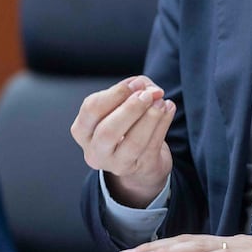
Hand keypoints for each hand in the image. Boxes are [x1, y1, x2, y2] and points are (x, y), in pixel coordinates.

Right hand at [71, 76, 176, 207]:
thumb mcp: (122, 102)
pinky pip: (153, 146)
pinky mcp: (141, 168)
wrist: (140, 158)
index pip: (91, 109)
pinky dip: (164, 124)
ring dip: (151, 117)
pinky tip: (169, 108)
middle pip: (108, 131)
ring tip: (161, 101)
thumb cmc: (127, 123)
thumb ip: (132, 88)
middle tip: (148, 95)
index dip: (116, 93)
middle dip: (131, 109)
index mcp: (82, 130)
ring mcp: (117, 164)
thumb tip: (144, 87)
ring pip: (133, 143)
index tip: (136, 84)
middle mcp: (95, 151)